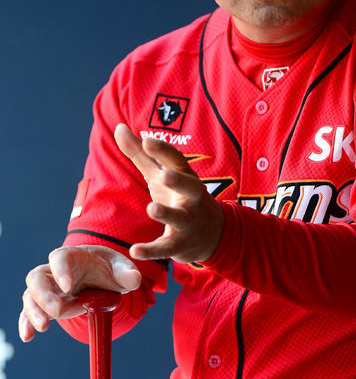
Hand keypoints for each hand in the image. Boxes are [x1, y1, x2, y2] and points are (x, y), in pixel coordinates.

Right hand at [19, 245, 140, 341]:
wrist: (101, 279)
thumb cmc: (108, 268)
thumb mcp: (120, 267)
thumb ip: (127, 272)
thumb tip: (135, 279)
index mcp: (73, 256)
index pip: (60, 258)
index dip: (61, 270)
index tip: (68, 286)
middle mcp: (55, 271)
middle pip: (38, 277)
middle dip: (44, 295)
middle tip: (57, 311)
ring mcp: (48, 289)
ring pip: (31, 296)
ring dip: (34, 311)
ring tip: (44, 326)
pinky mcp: (45, 305)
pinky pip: (29, 313)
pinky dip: (26, 324)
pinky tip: (28, 336)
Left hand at [114, 123, 224, 263]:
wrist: (212, 233)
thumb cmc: (179, 195)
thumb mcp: (160, 173)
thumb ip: (140, 153)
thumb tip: (119, 127)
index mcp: (185, 176)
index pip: (177, 161)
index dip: (163, 151)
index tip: (147, 141)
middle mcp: (191, 197)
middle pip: (189, 187)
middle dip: (178, 181)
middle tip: (164, 175)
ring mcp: (189, 221)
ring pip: (179, 218)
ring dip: (167, 214)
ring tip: (151, 208)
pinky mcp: (181, 243)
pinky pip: (167, 247)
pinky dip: (152, 250)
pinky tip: (134, 251)